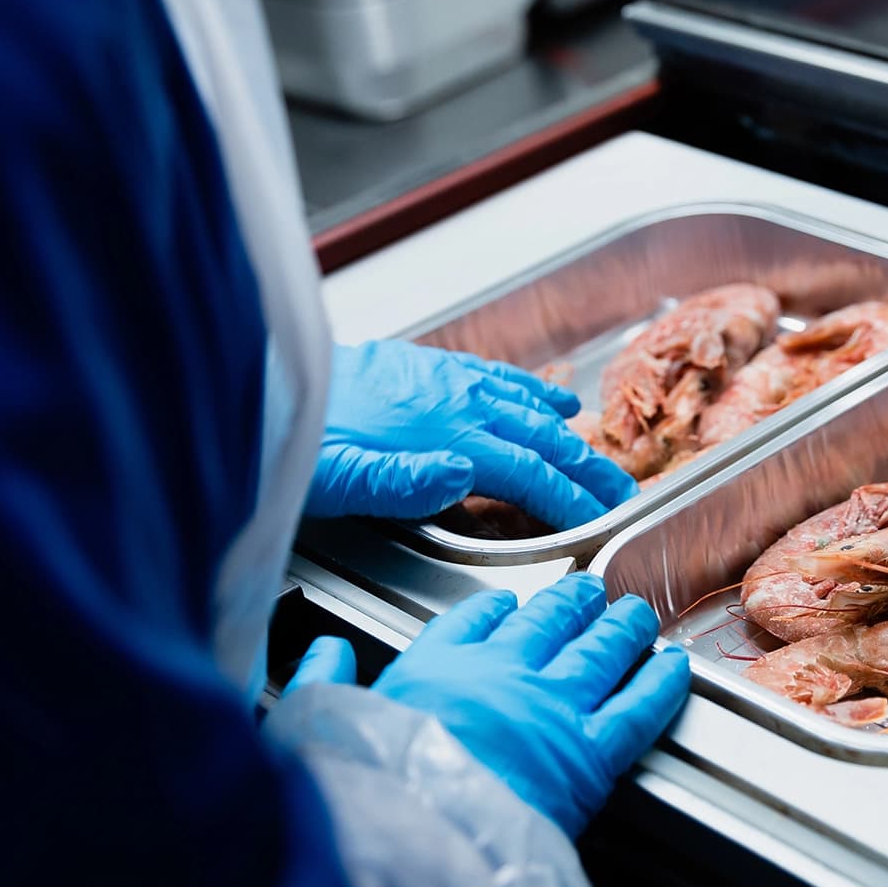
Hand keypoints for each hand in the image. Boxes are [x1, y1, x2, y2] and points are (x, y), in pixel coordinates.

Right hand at [292, 574, 690, 837]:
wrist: (412, 844)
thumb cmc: (365, 795)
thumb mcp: (320, 726)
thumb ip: (324, 681)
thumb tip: (320, 649)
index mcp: (436, 667)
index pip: (470, 623)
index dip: (493, 608)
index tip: (503, 603)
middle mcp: (500, 674)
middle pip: (546, 625)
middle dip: (570, 603)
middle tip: (587, 590)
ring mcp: (550, 709)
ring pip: (598, 653)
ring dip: (621, 629)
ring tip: (635, 615)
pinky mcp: (589, 755)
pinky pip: (636, 708)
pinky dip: (660, 684)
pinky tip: (674, 668)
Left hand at [306, 341, 636, 529]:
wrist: (265, 379)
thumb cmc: (295, 439)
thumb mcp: (333, 477)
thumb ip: (399, 480)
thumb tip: (463, 476)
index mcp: (440, 436)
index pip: (525, 473)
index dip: (569, 499)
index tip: (602, 518)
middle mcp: (453, 401)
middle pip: (540, 438)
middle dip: (587, 468)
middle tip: (622, 494)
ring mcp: (445, 380)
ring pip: (526, 406)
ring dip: (570, 435)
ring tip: (599, 456)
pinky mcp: (430, 368)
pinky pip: (498, 378)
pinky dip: (534, 391)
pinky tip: (554, 399)